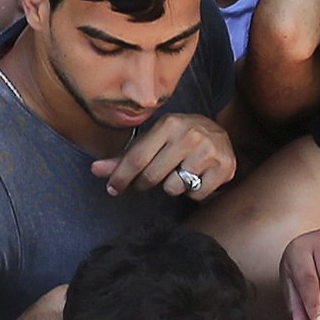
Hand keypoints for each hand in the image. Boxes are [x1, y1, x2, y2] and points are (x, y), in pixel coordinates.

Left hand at [100, 111, 232, 201]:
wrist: (217, 134)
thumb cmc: (175, 139)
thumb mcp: (152, 141)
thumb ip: (124, 157)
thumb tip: (94, 170)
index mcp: (168, 124)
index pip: (137, 157)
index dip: (121, 177)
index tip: (112, 189)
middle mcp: (189, 135)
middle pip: (153, 176)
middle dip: (143, 184)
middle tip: (147, 181)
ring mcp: (209, 151)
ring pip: (174, 188)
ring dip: (171, 187)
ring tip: (178, 172)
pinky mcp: (224, 167)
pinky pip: (196, 195)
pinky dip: (192, 192)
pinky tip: (196, 177)